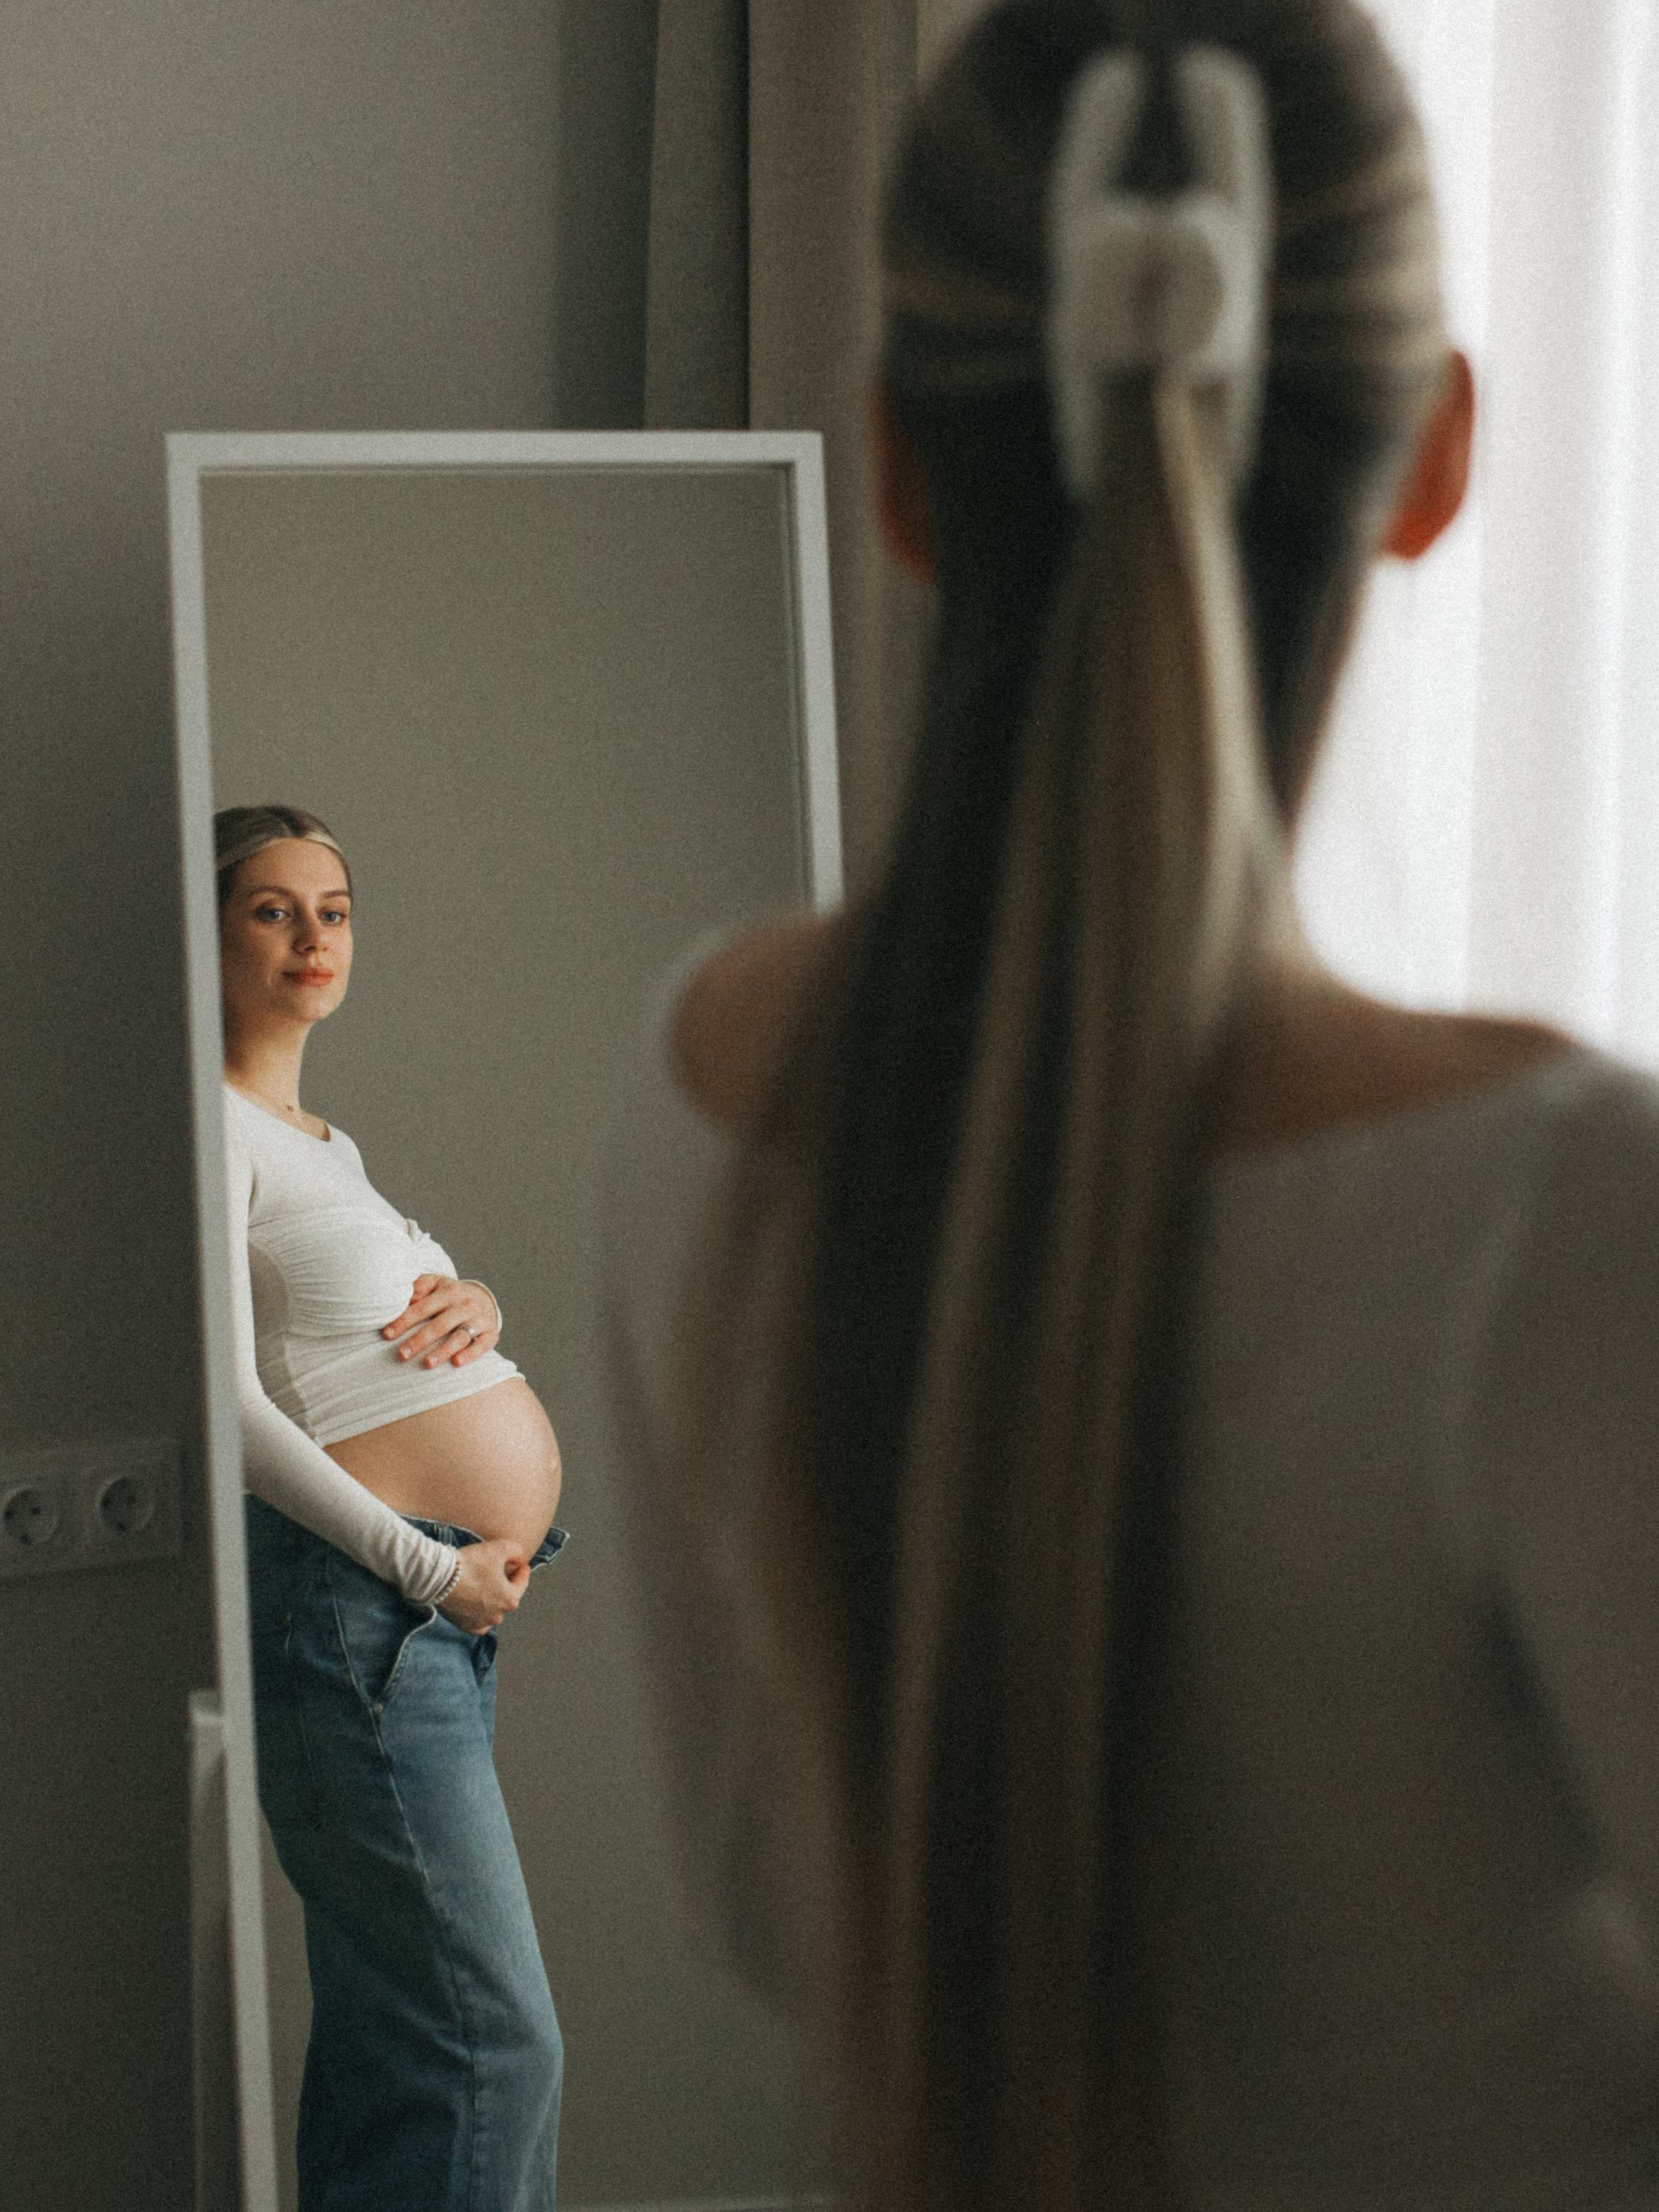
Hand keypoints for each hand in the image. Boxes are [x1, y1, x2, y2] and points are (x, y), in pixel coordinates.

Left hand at [383, 1275, 498, 1367]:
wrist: (485, 1298)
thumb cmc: (451, 1294)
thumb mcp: (436, 1283)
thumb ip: (419, 1286)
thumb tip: (402, 1297)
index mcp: (448, 1292)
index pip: (422, 1308)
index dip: (404, 1321)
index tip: (387, 1334)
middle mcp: (465, 1305)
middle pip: (440, 1324)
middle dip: (419, 1340)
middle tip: (402, 1355)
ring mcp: (479, 1320)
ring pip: (460, 1337)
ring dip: (443, 1351)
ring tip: (427, 1364)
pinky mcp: (491, 1334)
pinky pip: (482, 1345)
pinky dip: (471, 1354)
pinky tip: (457, 1363)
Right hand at [436, 1538, 529, 1633]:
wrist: (439, 1577)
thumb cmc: (470, 1563)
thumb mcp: (499, 1547)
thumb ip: (516, 1551)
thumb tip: (519, 1558)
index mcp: (510, 1599)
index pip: (522, 1582)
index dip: (522, 1570)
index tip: (521, 1564)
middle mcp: (498, 1615)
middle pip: (508, 1597)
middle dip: (507, 1584)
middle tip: (502, 1572)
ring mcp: (481, 1623)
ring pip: (494, 1611)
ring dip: (493, 1600)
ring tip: (487, 1586)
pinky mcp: (466, 1626)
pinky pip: (479, 1622)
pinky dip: (480, 1615)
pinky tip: (478, 1607)